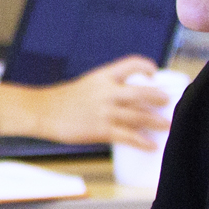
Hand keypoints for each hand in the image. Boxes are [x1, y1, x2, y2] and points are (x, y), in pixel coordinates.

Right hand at [31, 56, 165, 149]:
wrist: (41, 112)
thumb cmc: (62, 100)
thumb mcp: (86, 86)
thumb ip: (107, 90)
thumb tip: (129, 102)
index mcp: (102, 77)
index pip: (131, 64)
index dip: (146, 66)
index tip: (154, 73)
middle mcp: (106, 92)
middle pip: (142, 93)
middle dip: (159, 98)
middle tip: (167, 102)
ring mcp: (104, 112)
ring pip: (140, 116)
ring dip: (157, 122)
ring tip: (166, 125)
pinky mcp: (101, 130)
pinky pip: (128, 136)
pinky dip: (142, 141)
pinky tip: (151, 145)